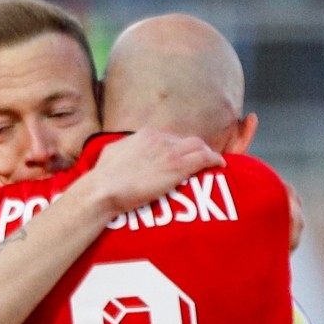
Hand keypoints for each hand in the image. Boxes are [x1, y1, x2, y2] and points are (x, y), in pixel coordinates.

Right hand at [88, 130, 222, 217]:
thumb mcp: (113, 152)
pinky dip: (215, 160)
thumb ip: (125, 149)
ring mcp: (170, 152)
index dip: (177, 147)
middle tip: (198, 161)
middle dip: (193, 150)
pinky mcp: (177, 167)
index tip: (179, 157)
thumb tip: (124, 151)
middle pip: (186, 140)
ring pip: (199, 146)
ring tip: (212, 162)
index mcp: (144, 135)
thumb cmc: (103, 177)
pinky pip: (204, 158)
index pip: (169, 137)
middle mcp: (159, 139)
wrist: (104, 189)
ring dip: (206, 153)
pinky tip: (220, 165)